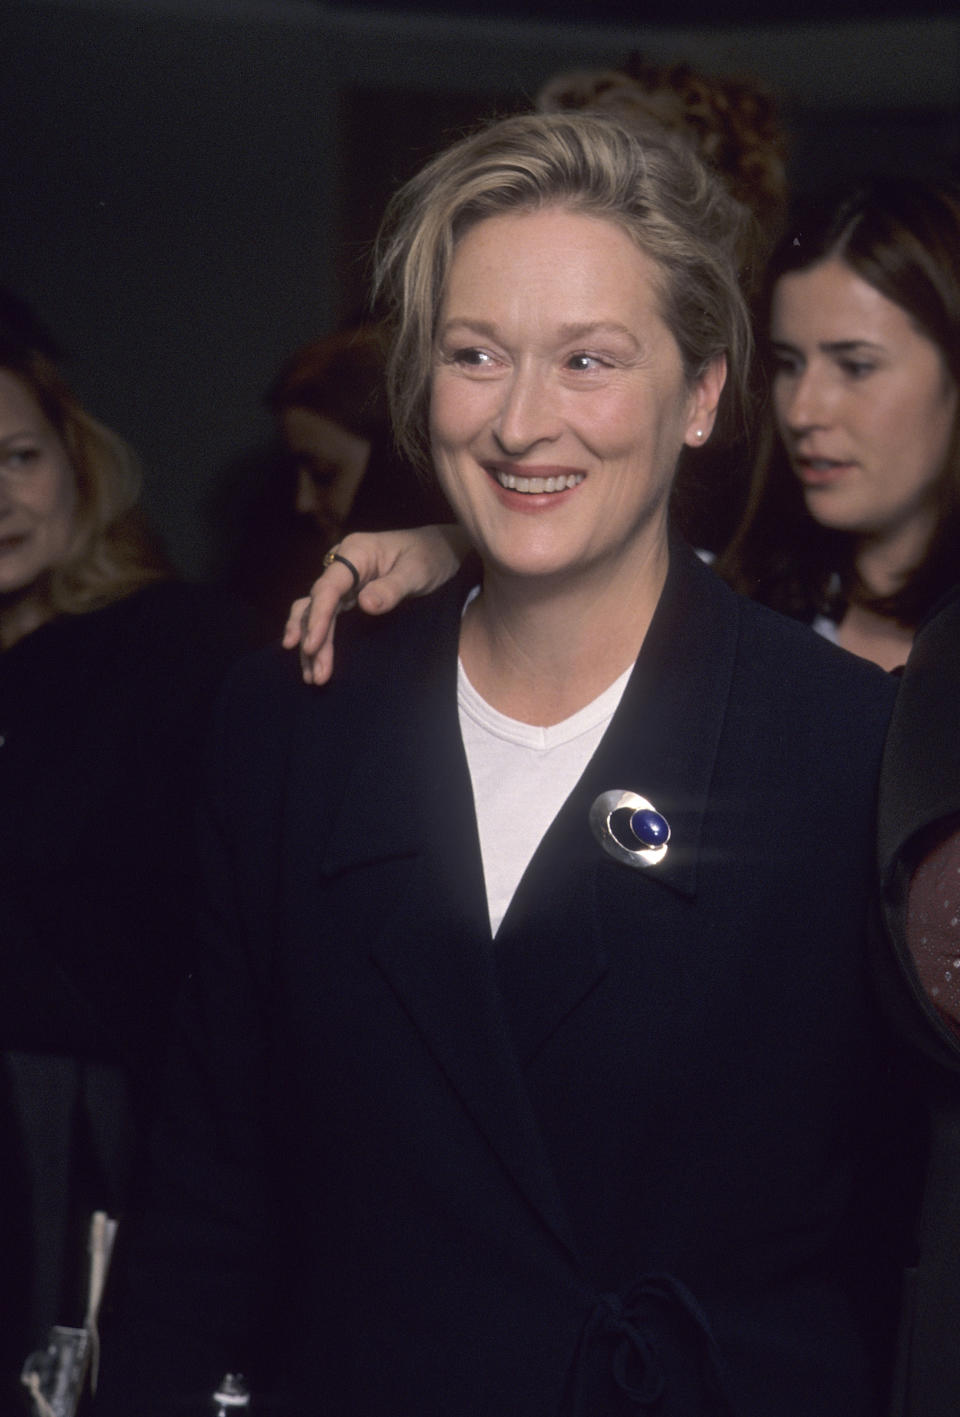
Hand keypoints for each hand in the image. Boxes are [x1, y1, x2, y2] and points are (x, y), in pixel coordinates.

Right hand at [282, 525, 467, 683]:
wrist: (439, 549)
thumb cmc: (430, 556)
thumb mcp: (417, 571)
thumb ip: (392, 588)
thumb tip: (365, 605)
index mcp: (355, 552)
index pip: (328, 587)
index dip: (317, 618)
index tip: (311, 646)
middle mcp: (341, 565)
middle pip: (317, 604)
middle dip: (314, 640)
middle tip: (316, 676)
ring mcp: (344, 580)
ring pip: (316, 612)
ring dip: (312, 643)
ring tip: (312, 677)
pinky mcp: (348, 594)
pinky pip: (327, 616)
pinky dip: (321, 638)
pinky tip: (315, 660)